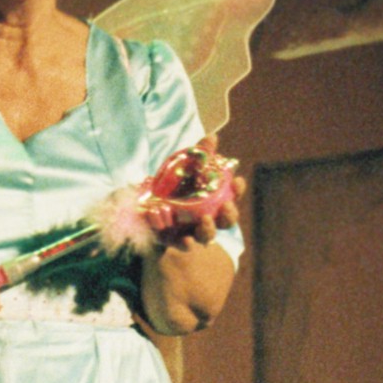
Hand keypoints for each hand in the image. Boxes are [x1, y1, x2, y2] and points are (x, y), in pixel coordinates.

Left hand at [156, 134, 245, 251]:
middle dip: (229, 215)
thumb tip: (212, 137)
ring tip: (205, 220)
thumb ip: (199, 154)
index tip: (237, 181)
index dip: (237, 190)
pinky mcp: (174, 240)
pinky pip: (183, 245)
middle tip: (226, 206)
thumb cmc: (172, 184)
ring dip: (209, 229)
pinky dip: (186, 243)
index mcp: (213, 200)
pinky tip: (187, 240)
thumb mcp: (184, 166)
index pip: (232, 196)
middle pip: (225, 221)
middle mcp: (207, 218)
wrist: (145, 201)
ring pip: (207, 236)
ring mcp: (192, 230)